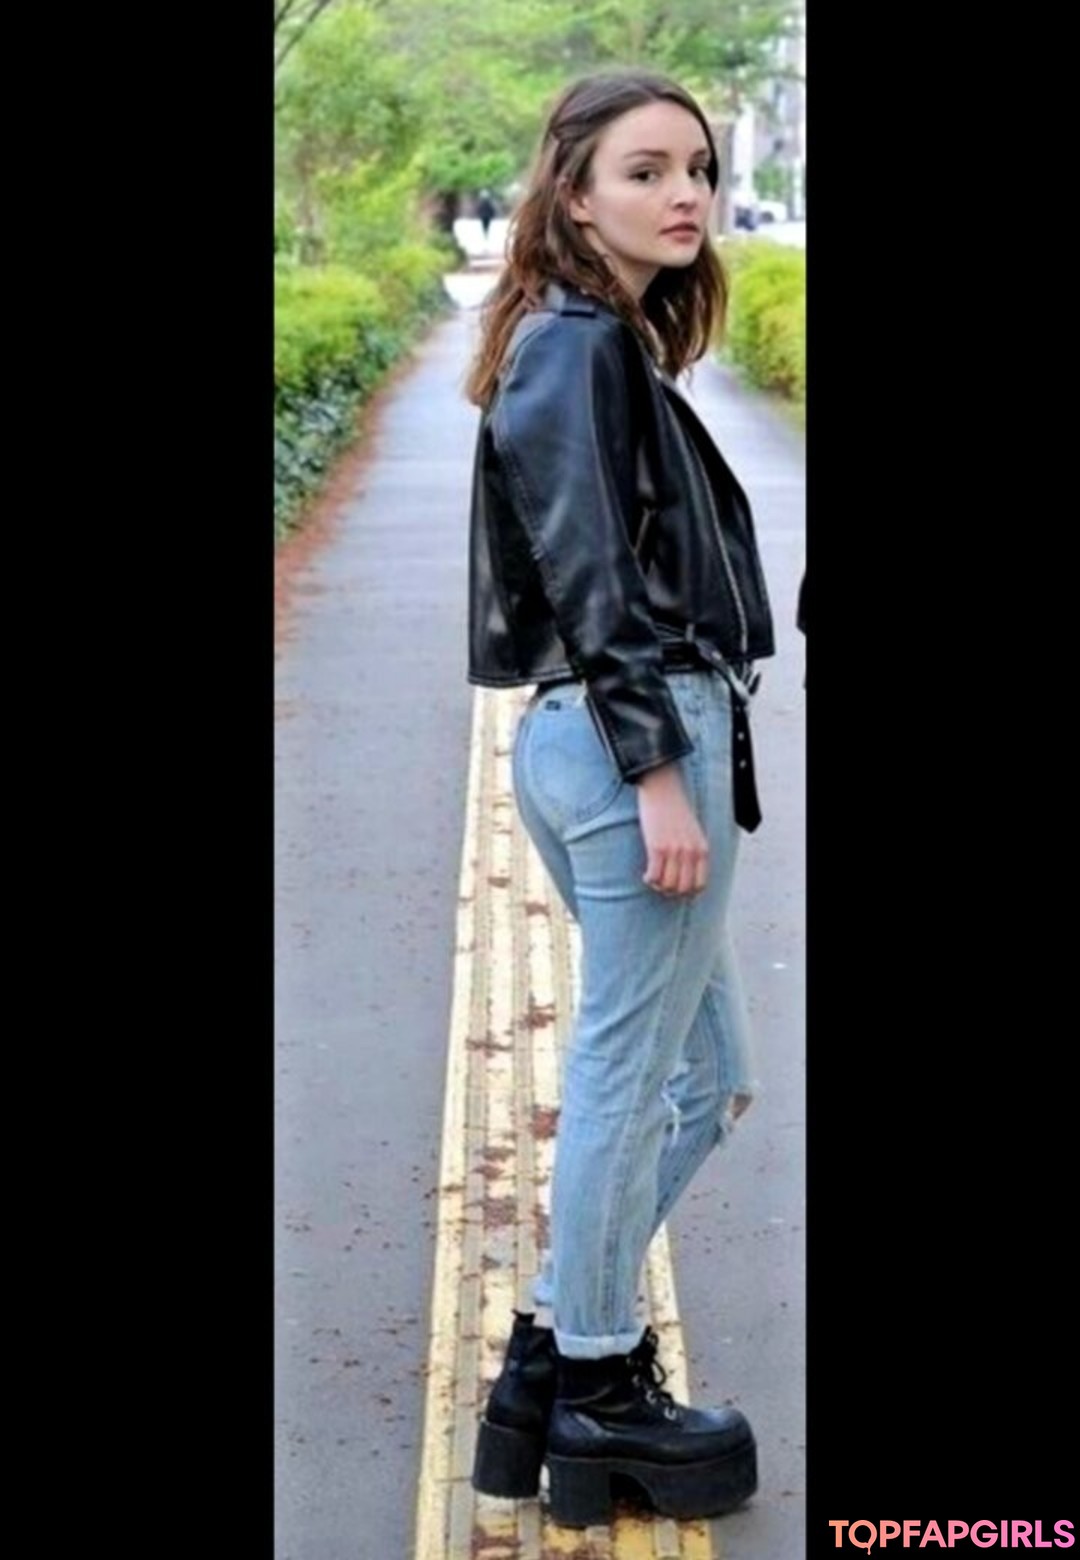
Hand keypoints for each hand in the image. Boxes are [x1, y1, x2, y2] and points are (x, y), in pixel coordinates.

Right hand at [636, 763, 708, 896]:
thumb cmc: (676, 808)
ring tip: (653, 879)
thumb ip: (694, 850)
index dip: (688, 892)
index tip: (677, 887)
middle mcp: (690, 852)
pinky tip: (646, 875)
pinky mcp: (657, 847)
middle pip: (683, 888)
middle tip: (662, 886)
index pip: (700, 884)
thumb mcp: (693, 831)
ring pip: (668, 885)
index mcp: (702, 849)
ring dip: (658, 886)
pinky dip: (649, 879)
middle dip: (671, 892)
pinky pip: (654, 875)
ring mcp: (674, 851)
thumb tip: (686, 871)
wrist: (663, 788)